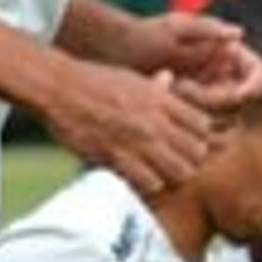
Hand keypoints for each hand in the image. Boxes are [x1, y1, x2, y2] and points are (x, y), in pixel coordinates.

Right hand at [44, 57, 218, 195]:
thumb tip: (169, 80)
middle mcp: (154, 120)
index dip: (198, 135)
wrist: (59, 89)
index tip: (186, 139)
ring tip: (161, 171)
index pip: (203, 125)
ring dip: (173, 174)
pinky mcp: (117, 158)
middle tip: (176, 159)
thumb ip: (155, 87)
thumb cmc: (93, 81)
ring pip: (180, 171)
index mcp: (160, 99)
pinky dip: (149, 184)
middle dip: (190, 158)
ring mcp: (137, 141)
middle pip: (197, 152)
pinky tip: (140, 177)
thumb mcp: (131, 77)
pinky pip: (150, 183)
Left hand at [131, 9, 261, 110]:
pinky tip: (164, 104)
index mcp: (229, 54)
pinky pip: (201, 128)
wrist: (118, 54)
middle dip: (214, 98)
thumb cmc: (147, 33)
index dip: (253, 85)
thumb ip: (208, 29)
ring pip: (222, 119)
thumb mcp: (176, 27)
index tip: (238, 93)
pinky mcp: (190, 114)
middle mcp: (223, 78)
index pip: (258, 73)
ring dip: (199, 112)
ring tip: (169, 90)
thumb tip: (239, 35)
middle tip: (182, 86)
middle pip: (239, 101)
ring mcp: (208, 97)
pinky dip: (187, 122)